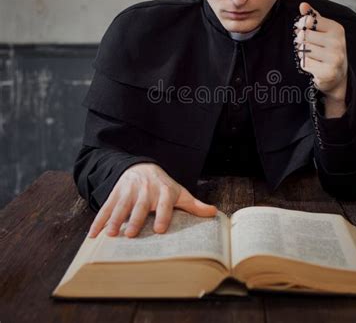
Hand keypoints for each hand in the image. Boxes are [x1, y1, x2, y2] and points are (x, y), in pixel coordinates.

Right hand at [87, 162, 217, 238]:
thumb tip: (214, 212)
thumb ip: (194, 204)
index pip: (164, 203)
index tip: (161, 229)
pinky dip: (98, 220)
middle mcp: (146, 190)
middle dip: (136, 219)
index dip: (163, 215)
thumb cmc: (163, 187)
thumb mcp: (179, 193)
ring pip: (121, 206)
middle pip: (141, 206)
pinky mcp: (115, 194)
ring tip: (110, 235)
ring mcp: (129, 191)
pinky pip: (106, 207)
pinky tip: (93, 234)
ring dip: (115, 220)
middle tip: (131, 235)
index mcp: (163, 191)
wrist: (142, 168)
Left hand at [294, 2, 347, 101]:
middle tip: (307, 46)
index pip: (309, 21)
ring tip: (312, 56)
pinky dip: (305, 65)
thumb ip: (314, 18)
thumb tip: (303, 5)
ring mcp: (334, 58)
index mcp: (337, 29)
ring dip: (302, 54)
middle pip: (305, 36)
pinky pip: (305, 64)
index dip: (302, 25)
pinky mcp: (328, 72)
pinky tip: (314, 66)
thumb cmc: (328, 50)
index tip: (303, 29)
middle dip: (301, 41)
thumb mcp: (324, 32)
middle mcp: (338, 43)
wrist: (337, 76)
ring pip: (304, 50)